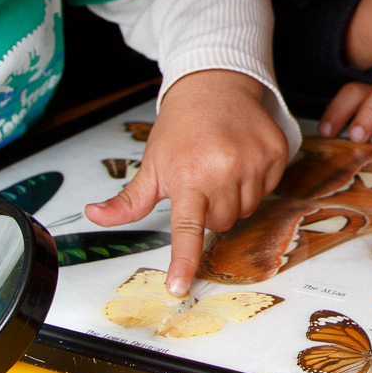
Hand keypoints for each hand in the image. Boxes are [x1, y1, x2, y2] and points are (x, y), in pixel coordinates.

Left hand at [85, 70, 288, 294]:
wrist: (215, 86)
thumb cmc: (180, 129)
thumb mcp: (152, 164)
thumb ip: (128, 200)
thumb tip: (95, 216)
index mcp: (189, 177)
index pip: (186, 230)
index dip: (183, 261)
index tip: (178, 286)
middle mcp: (224, 170)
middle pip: (223, 222)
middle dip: (212, 210)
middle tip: (202, 183)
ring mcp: (254, 161)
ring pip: (248, 208)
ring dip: (235, 197)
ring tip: (222, 168)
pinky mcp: (276, 153)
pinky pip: (269, 188)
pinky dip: (256, 181)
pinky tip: (242, 158)